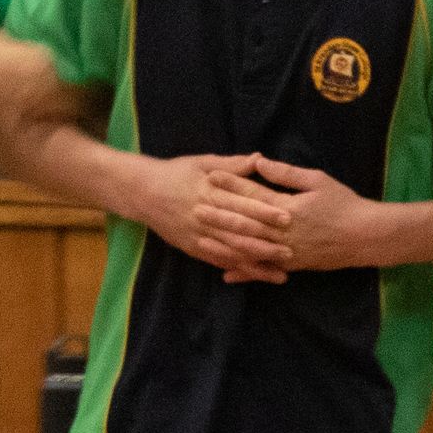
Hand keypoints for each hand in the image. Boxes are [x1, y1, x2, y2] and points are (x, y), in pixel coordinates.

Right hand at [131, 152, 288, 283]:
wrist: (141, 192)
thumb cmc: (175, 173)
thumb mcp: (202, 162)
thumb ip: (232, 165)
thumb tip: (259, 157)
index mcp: (210, 193)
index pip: (242, 204)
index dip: (265, 212)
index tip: (288, 217)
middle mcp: (205, 217)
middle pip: (239, 231)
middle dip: (266, 242)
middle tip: (292, 249)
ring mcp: (198, 236)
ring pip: (230, 251)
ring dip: (256, 262)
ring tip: (281, 271)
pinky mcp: (192, 248)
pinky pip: (217, 261)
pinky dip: (237, 269)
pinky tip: (255, 276)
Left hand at [200, 155, 378, 275]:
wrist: (366, 236)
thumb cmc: (344, 204)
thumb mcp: (318, 180)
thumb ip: (286, 173)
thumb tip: (259, 162)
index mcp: (289, 207)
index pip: (253, 194)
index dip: (231, 184)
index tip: (210, 175)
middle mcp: (284, 231)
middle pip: (245, 222)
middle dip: (218, 214)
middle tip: (194, 206)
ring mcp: (287, 251)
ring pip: (249, 248)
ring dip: (223, 243)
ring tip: (200, 237)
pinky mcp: (292, 265)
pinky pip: (263, 269)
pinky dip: (245, 272)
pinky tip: (225, 274)